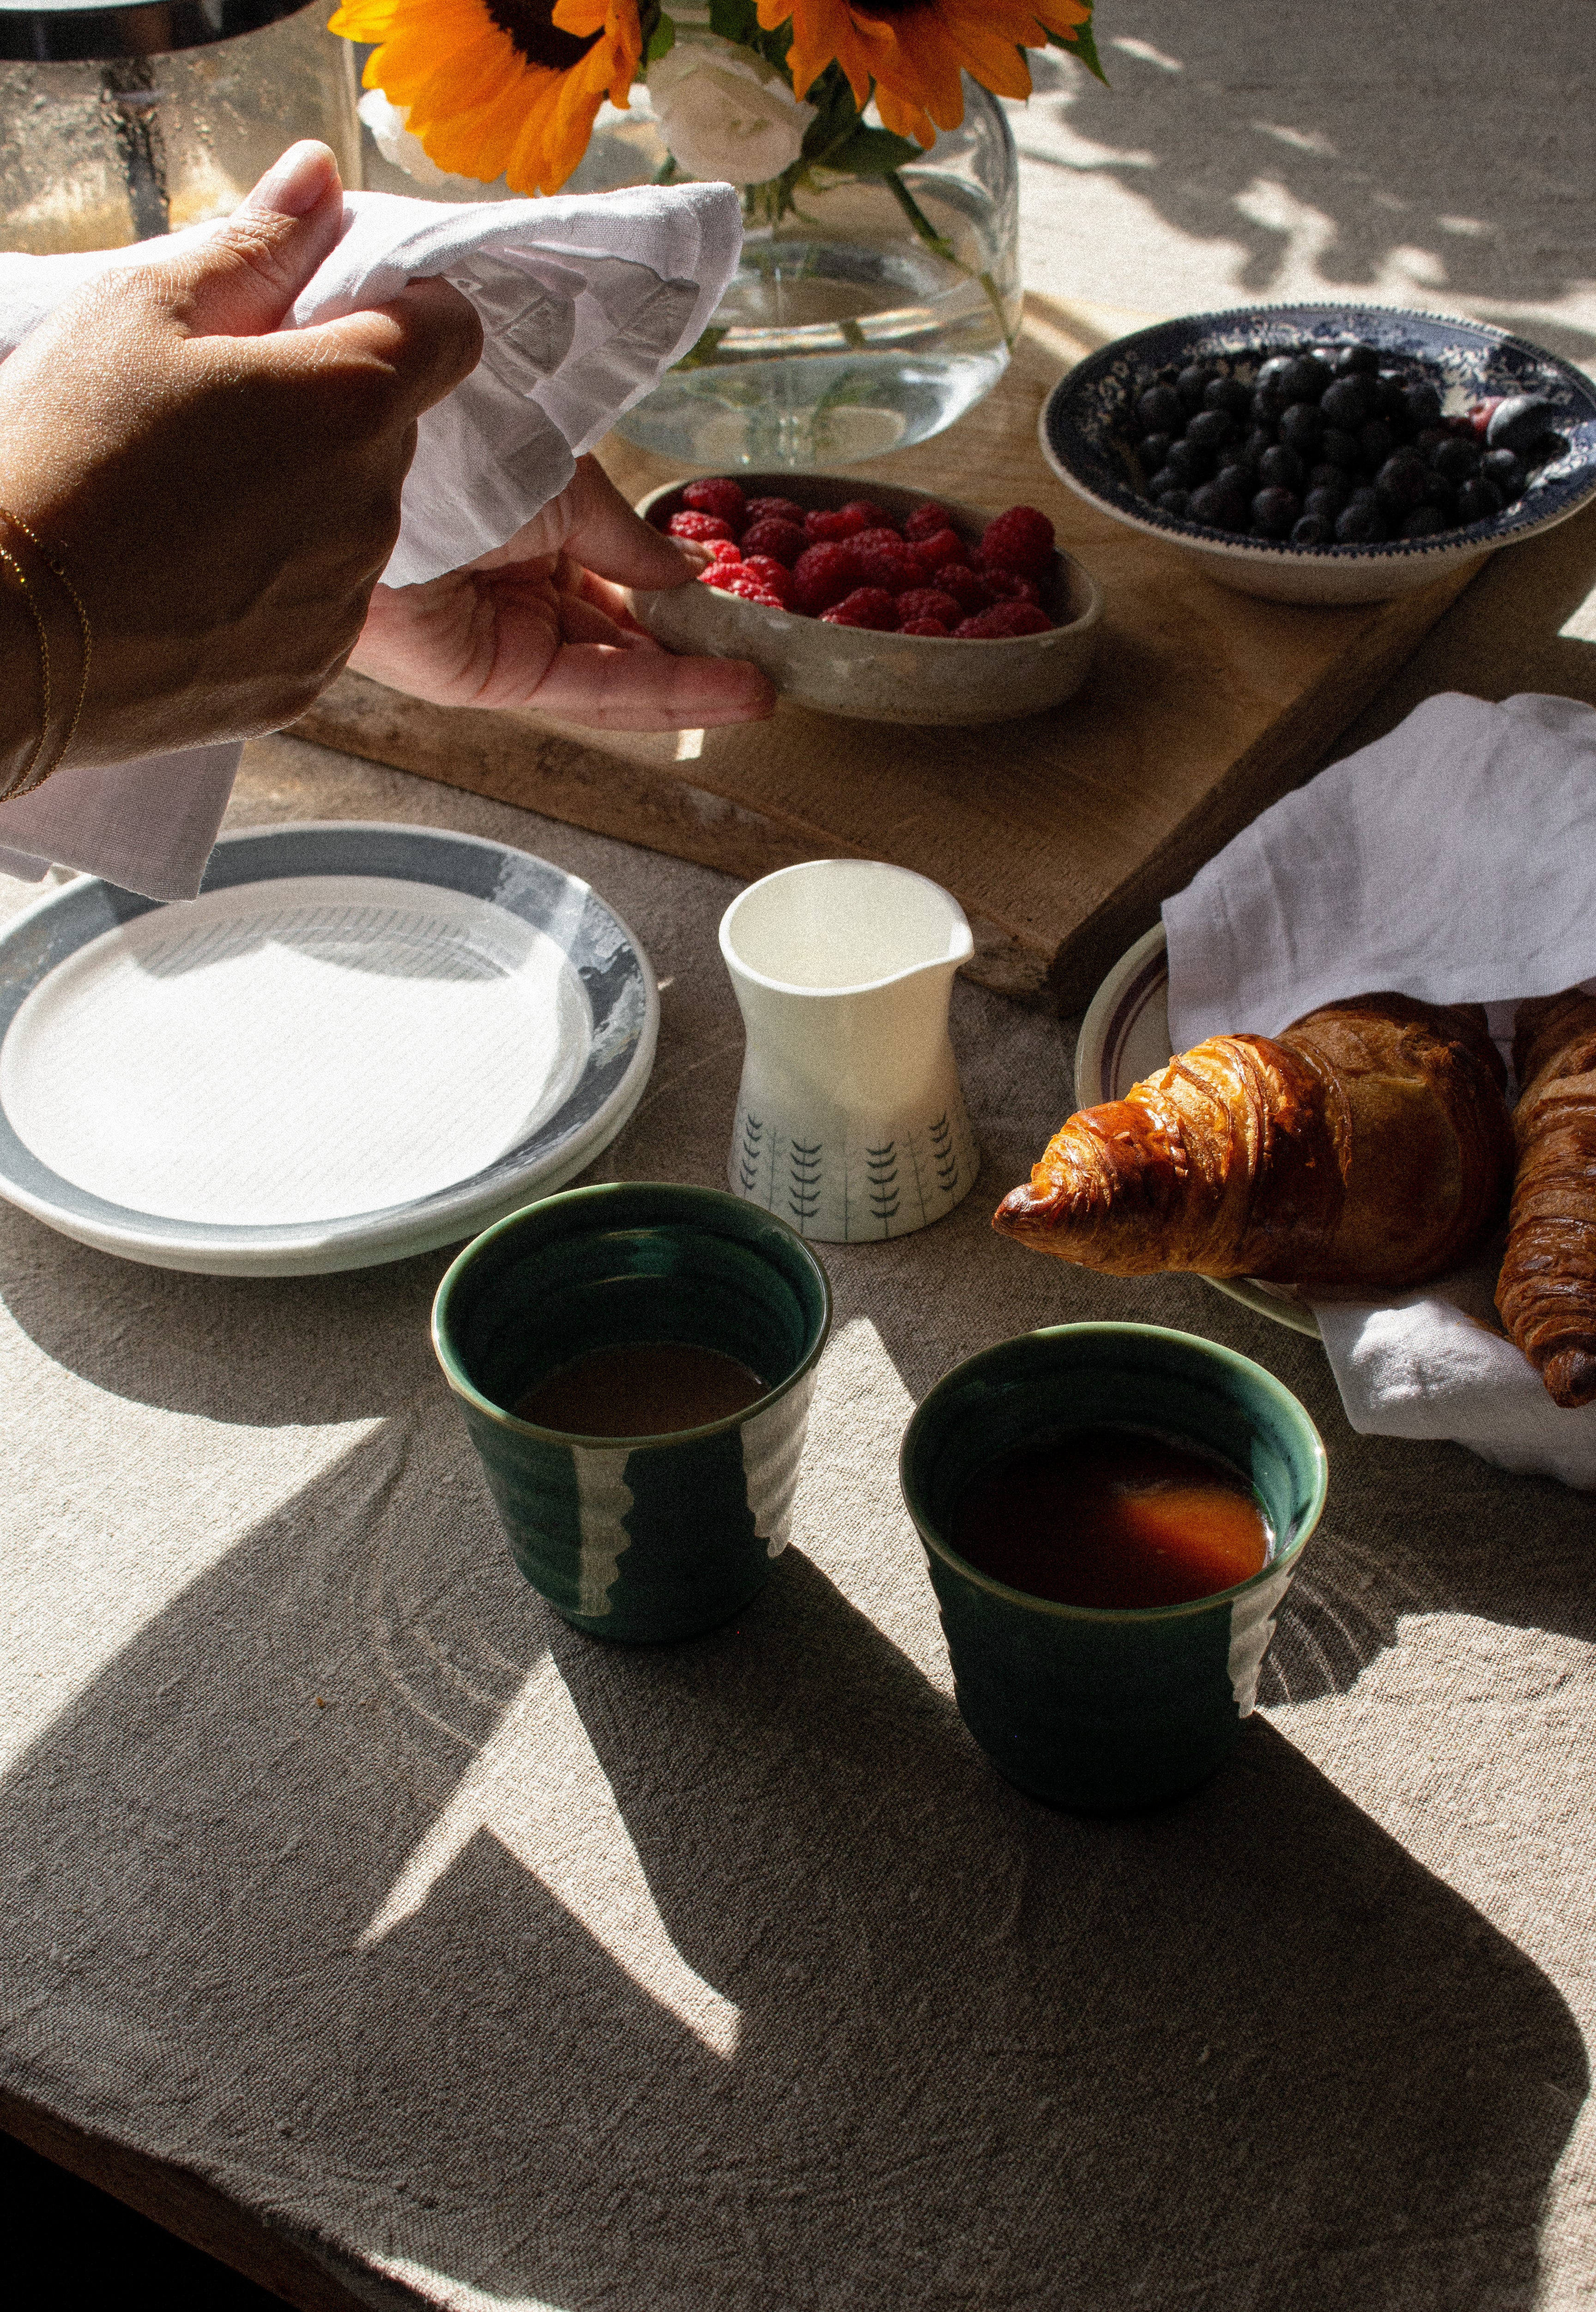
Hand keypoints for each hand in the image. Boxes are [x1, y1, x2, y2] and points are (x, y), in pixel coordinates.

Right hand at [0, 142, 482, 768]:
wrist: (5, 629)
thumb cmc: (60, 454)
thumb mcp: (139, 308)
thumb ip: (255, 244)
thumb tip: (322, 180)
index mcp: (348, 401)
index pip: (451, 332)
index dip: (405, 311)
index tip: (334, 317)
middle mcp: (372, 508)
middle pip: (390, 431)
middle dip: (327, 410)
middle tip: (219, 414)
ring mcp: (343, 603)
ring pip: (355, 522)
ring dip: (303, 500)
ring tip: (192, 502)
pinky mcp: (310, 677)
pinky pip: (317, 608)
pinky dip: (274, 585)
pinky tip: (191, 574)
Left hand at [349, 456, 776, 730]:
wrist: (378, 464)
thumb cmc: (455, 447)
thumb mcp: (570, 481)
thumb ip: (630, 540)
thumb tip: (689, 572)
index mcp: (522, 520)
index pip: (609, 569)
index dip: (672, 590)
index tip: (733, 599)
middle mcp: (508, 580)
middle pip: (614, 629)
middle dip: (689, 647)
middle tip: (763, 655)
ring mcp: (499, 631)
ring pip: (611, 668)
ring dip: (692, 680)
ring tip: (764, 688)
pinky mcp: (487, 677)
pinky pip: (590, 691)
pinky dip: (664, 694)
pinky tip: (731, 692)